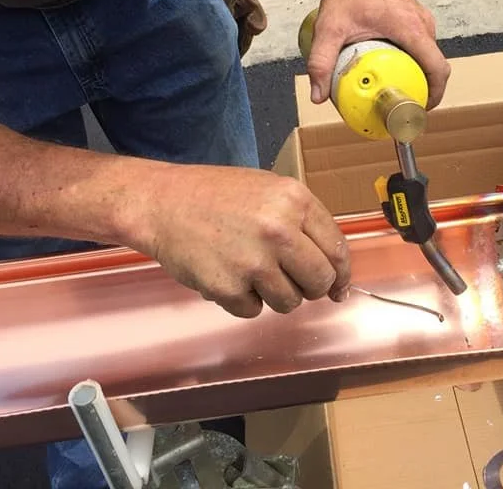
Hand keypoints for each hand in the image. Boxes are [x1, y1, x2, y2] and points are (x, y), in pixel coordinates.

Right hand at [138, 164, 351, 318]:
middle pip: (319, 281)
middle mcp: (278, 230)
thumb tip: (335, 272)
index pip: (337, 249)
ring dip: (275, 294)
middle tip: (292, 280)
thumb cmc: (216, 195)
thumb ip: (303, 224)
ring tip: (251, 270)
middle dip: (310, 287)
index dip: (341, 274)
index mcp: (294, 200)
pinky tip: (227, 273)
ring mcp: (253, 261)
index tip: (338, 286)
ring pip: (290, 302)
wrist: (162, 203)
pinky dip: (243, 300)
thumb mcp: (269, 191)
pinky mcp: (227, 287)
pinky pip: (253, 311)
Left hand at [306, 0, 450, 109]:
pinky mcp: (415, 17)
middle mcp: (423, 24)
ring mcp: (421, 19)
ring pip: (427, 56)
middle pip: (434, 66)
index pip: (438, 69)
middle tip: (399, 106)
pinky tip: (390, 70)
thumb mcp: (330, 28)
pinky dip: (411, 61)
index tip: (419, 111)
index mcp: (412, 29)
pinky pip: (420, 46)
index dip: (435, 95)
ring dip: (416, 75)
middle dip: (421, 89)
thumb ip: (322, 62)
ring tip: (394, 91)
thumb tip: (318, 96)